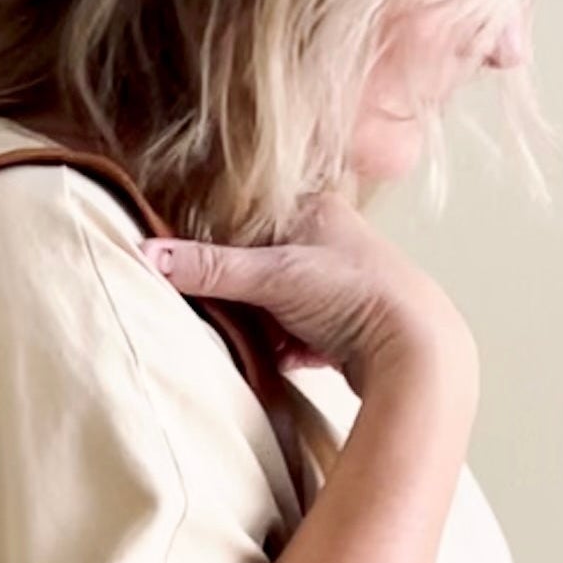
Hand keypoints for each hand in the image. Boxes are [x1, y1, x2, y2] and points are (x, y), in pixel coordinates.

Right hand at [138, 190, 478, 408]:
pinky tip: (280, 356)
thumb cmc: (355, 294)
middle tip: (222, 309)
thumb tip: (147, 255)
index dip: (215, 240)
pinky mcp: (339, 327)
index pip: (246, 215)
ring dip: (258, 324)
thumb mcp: (274, 275)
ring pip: (272, 301)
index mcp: (313, 207)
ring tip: (256, 336)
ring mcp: (333, 285)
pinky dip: (280, 347)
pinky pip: (291, 334)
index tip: (188, 266)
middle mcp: (326, 240)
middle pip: (256, 263)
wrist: (416, 352)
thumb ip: (209, 267)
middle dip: (238, 291)